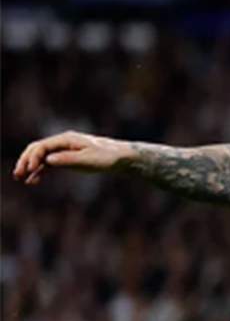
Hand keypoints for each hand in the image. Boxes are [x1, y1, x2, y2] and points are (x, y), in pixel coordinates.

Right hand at [13, 131, 133, 184]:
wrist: (122, 158)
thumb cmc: (107, 157)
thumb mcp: (88, 159)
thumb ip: (68, 159)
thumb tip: (48, 160)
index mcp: (67, 139)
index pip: (42, 146)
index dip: (33, 158)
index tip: (31, 170)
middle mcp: (63, 143)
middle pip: (37, 149)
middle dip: (26, 161)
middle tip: (17, 174)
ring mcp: (64, 150)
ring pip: (42, 157)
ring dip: (30, 167)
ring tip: (21, 178)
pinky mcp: (68, 158)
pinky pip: (50, 164)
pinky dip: (41, 171)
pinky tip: (34, 181)